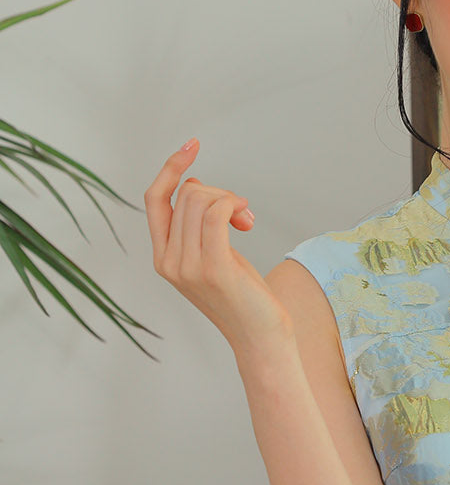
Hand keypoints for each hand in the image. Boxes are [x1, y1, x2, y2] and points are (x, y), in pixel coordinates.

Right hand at [144, 138, 291, 352]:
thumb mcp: (213, 256)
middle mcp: (168, 261)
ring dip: (230, 199)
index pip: (154, 199)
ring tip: (246, 221)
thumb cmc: (244, 297)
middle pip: (186, 194)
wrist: (261, 339)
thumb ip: (197, 226)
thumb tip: (193, 187)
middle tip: (242, 215)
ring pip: (201, 199)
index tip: (192, 146)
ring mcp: (188, 266)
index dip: (170, 168)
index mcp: (163, 257)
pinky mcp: (213, 268)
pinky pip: (217, 212)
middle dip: (219, 192)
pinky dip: (234, 204)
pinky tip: (246, 220)